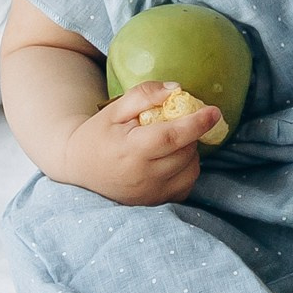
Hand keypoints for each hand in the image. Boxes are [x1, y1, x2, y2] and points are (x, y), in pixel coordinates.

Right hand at [56, 80, 217, 205]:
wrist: (78, 168)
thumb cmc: (99, 135)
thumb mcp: (115, 109)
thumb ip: (144, 95)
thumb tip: (176, 89)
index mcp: (131, 150)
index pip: (172, 137)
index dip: (196, 123)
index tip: (214, 111)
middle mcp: (143, 176)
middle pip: (185, 151)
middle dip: (189, 134)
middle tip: (175, 123)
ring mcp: (151, 193)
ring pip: (191, 169)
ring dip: (189, 151)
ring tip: (168, 142)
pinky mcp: (156, 202)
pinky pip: (187, 185)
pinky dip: (187, 170)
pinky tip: (170, 160)